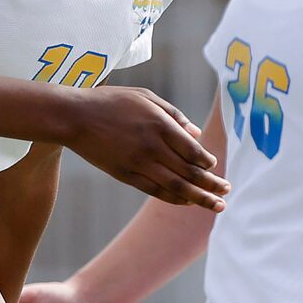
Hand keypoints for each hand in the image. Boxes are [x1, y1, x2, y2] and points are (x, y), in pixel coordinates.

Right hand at [67, 86, 227, 210]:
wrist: (75, 117)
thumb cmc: (112, 102)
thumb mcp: (146, 97)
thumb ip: (174, 115)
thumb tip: (197, 135)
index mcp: (159, 124)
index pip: (192, 150)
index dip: (207, 162)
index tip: (215, 167)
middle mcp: (152, 146)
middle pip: (189, 172)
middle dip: (211, 185)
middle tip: (227, 193)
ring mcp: (138, 163)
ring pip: (175, 186)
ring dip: (198, 198)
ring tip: (216, 206)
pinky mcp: (126, 174)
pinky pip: (155, 190)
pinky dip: (173, 198)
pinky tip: (186, 202)